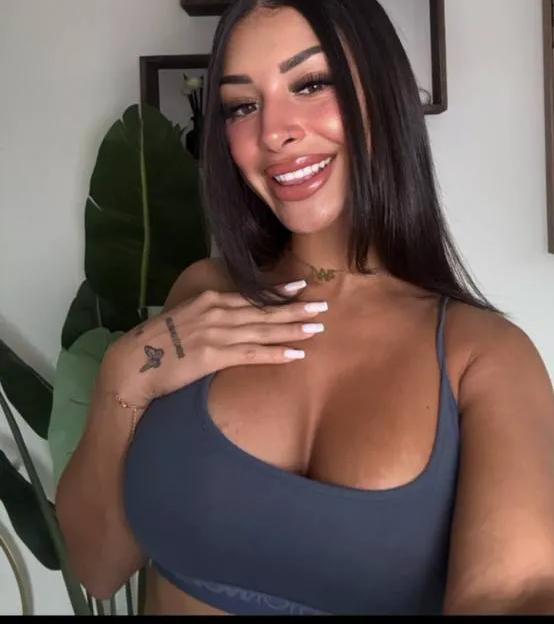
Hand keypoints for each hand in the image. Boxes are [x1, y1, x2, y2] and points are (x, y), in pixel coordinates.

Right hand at [99, 281, 325, 407]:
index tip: (300, 286)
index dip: (278, 292)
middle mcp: (216, 312)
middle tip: (322, 306)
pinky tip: (296, 355)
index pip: (251, 295)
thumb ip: (207, 315)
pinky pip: (251, 354)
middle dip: (296, 308)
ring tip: (317, 328)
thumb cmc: (157, 345)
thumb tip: (228, 318)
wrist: (132, 364)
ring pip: (263, 330)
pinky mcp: (212, 356)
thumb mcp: (184, 319)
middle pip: (264, 311)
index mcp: (209, 300)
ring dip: (293, 329)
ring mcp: (215, 333)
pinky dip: (275, 354)